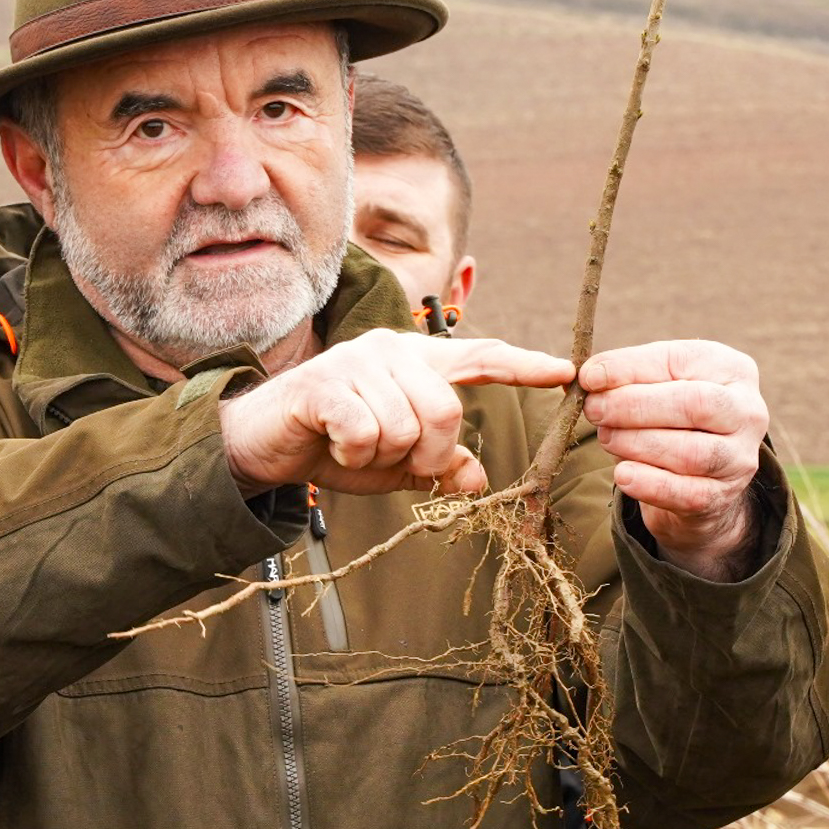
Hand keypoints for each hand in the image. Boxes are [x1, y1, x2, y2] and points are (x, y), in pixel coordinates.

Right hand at [221, 329, 574, 496]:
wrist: (262, 444)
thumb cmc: (332, 446)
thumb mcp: (394, 464)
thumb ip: (437, 467)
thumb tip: (479, 479)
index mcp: (416, 361)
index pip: (481, 357)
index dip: (523, 365)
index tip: (565, 372)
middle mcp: (391, 349)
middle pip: (446, 411)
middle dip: (428, 455)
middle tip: (398, 463)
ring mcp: (357, 362)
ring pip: (407, 427)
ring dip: (384, 458)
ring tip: (355, 449)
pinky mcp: (326, 384)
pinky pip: (367, 433)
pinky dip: (355, 455)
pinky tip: (334, 446)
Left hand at [580, 340, 767, 580]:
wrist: (698, 478)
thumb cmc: (672, 418)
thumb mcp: (657, 386)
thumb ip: (627, 377)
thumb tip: (587, 376)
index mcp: (732, 369)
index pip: (680, 361)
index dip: (630, 368)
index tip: (589, 377)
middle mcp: (747, 411)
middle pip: (693, 404)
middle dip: (634, 406)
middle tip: (594, 410)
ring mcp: (740, 457)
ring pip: (690, 452)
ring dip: (637, 443)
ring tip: (607, 438)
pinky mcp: (722, 496)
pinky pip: (686, 493)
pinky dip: (649, 484)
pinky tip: (623, 474)